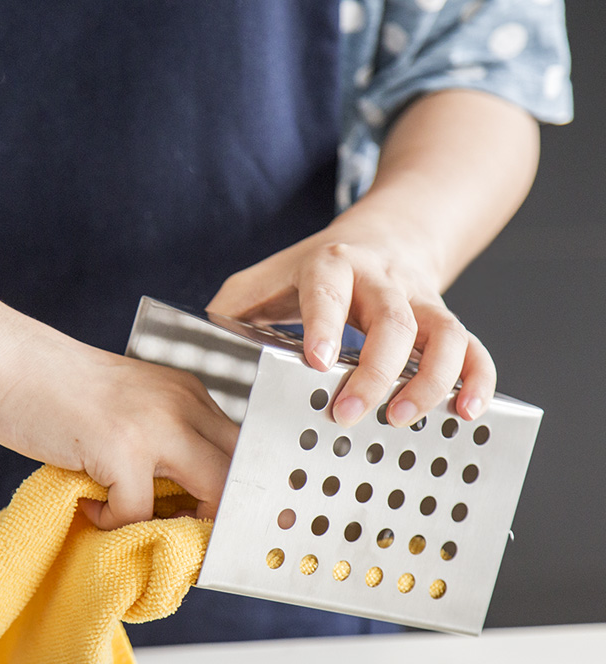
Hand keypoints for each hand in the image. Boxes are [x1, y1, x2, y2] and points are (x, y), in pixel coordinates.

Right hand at [0, 308, 238, 528]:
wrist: (3, 358)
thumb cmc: (56, 386)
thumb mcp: (130, 404)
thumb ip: (161, 438)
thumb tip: (181, 499)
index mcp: (188, 393)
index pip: (240, 448)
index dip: (230, 490)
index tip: (205, 517)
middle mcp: (181, 404)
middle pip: (238, 472)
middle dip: (220, 513)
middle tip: (182, 531)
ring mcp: (153, 425)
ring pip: (212, 494)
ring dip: (180, 523)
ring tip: (137, 520)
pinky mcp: (118, 447)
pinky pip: (137, 511)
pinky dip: (112, 522)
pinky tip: (88, 505)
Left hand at [206, 214, 495, 427]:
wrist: (387, 232)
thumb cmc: (317, 266)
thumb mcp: (267, 276)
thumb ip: (234, 307)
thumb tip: (198, 348)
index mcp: (331, 264)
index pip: (328, 287)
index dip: (325, 322)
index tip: (318, 361)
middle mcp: (382, 278)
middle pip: (393, 319)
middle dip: (376, 371)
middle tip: (350, 413)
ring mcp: (420, 298)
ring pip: (443, 333)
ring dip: (430, 380)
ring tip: (405, 418)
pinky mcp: (445, 319)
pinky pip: (475, 346)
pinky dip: (478, 378)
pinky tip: (469, 410)